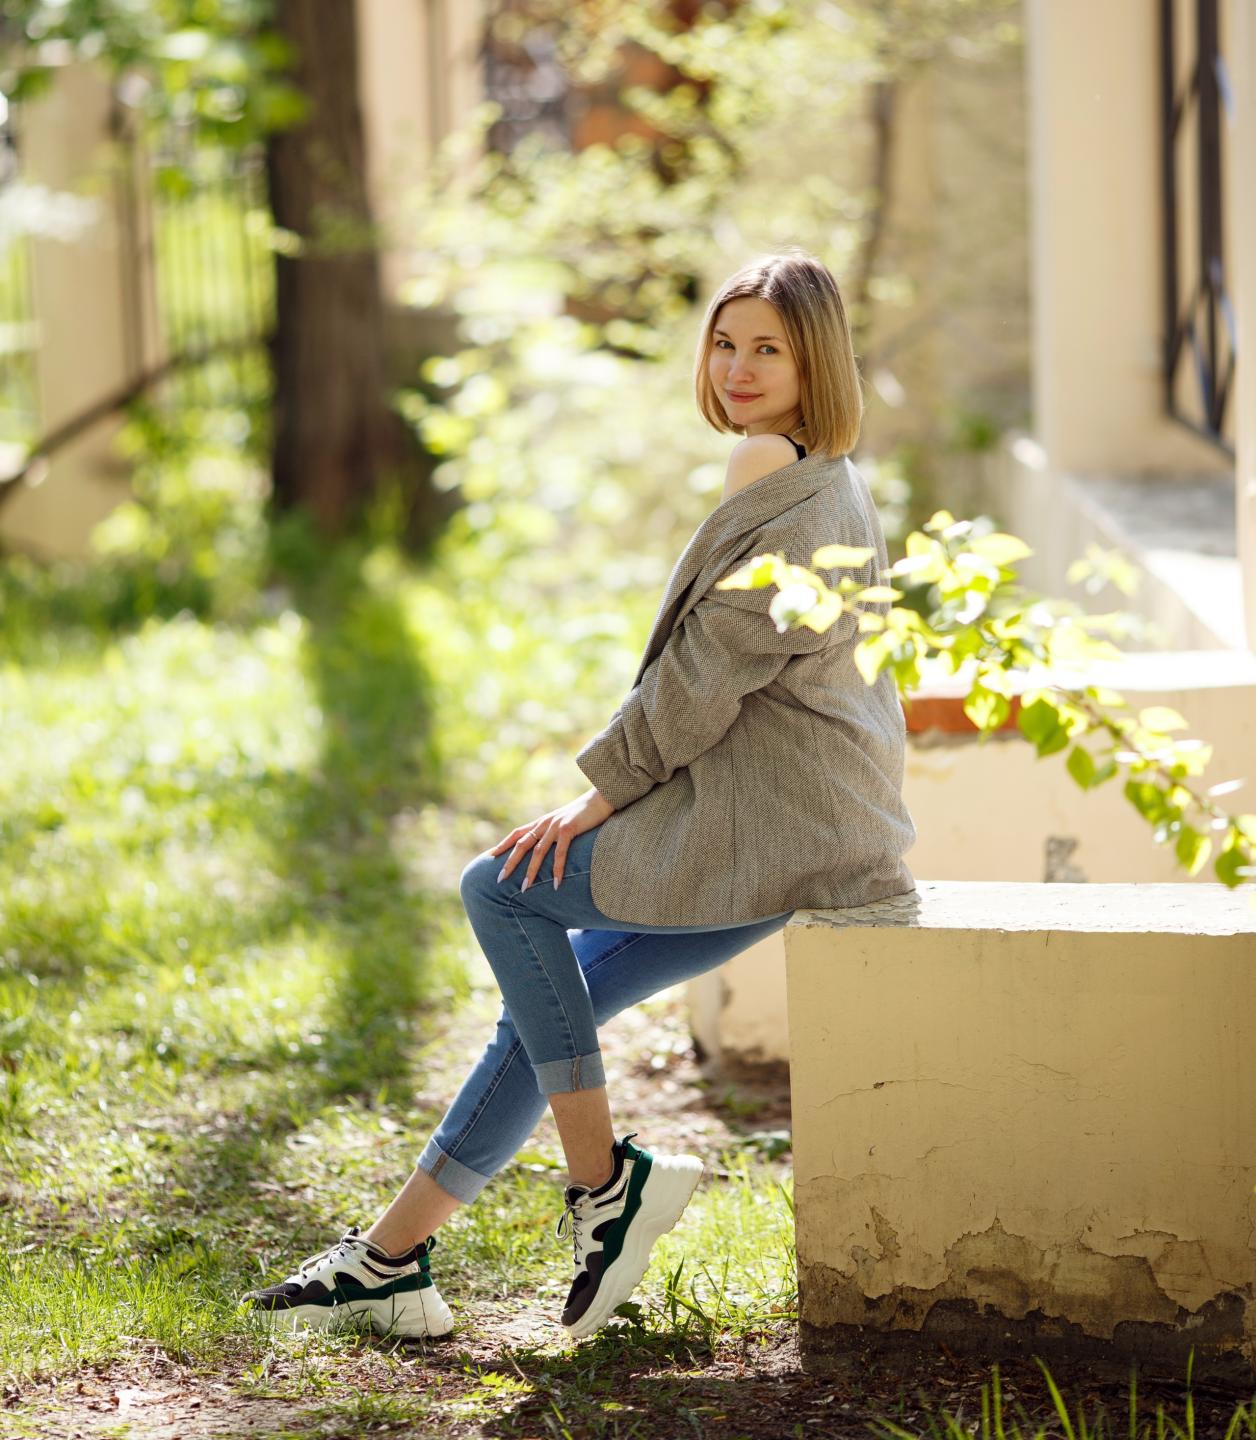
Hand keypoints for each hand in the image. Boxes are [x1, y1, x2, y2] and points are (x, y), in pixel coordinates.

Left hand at [490, 787, 615, 891]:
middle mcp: (545, 823)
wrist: (603, 798)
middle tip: (499, 880)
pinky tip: (555, 883)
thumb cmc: (586, 813)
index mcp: (542, 822)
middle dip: (510, 863)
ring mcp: (555, 825)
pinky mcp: (568, 828)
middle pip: (521, 844)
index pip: (517, 833)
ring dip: (531, 872)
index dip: (503, 845)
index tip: (490, 857)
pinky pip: (559, 853)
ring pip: (538, 852)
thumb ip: (555, 833)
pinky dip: (556, 869)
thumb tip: (550, 847)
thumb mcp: (566, 823)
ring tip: (524, 888)